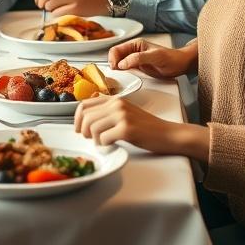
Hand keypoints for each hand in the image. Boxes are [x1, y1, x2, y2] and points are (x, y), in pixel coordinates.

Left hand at [74, 95, 209, 161]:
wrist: (168, 134)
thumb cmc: (146, 127)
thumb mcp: (125, 112)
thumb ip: (107, 112)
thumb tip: (84, 119)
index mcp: (114, 100)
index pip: (84, 105)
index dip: (77, 119)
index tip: (78, 129)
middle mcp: (117, 104)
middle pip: (86, 117)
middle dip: (83, 131)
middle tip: (90, 139)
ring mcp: (122, 116)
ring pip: (92, 128)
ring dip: (94, 139)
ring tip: (103, 142)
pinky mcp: (127, 129)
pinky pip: (103, 138)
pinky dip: (104, 144)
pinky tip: (112, 144)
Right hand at [108, 39, 195, 78]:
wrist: (180, 65)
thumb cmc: (171, 57)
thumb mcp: (154, 56)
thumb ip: (137, 58)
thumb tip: (122, 63)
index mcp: (135, 45)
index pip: (117, 49)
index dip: (113, 58)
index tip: (115, 67)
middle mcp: (133, 51)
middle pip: (116, 56)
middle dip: (113, 64)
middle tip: (116, 72)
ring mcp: (135, 60)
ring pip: (120, 64)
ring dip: (117, 69)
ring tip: (119, 75)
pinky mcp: (138, 68)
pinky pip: (126, 70)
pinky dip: (123, 74)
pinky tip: (125, 77)